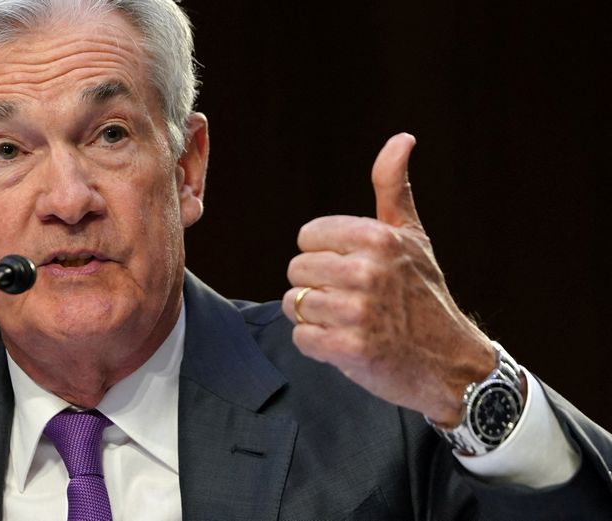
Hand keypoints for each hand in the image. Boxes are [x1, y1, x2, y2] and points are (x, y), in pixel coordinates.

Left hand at [281, 133, 495, 425]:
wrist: (451, 362)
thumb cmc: (425, 295)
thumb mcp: (413, 236)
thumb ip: (393, 188)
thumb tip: (401, 138)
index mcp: (377, 238)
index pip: (307, 236)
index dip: (322, 255)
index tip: (348, 269)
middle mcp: (367, 271)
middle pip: (297, 270)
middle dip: (316, 286)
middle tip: (350, 299)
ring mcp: (358, 312)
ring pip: (294, 304)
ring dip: (314, 316)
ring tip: (347, 321)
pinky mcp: (350, 349)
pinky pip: (302, 338)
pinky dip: (317, 344)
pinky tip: (345, 342)